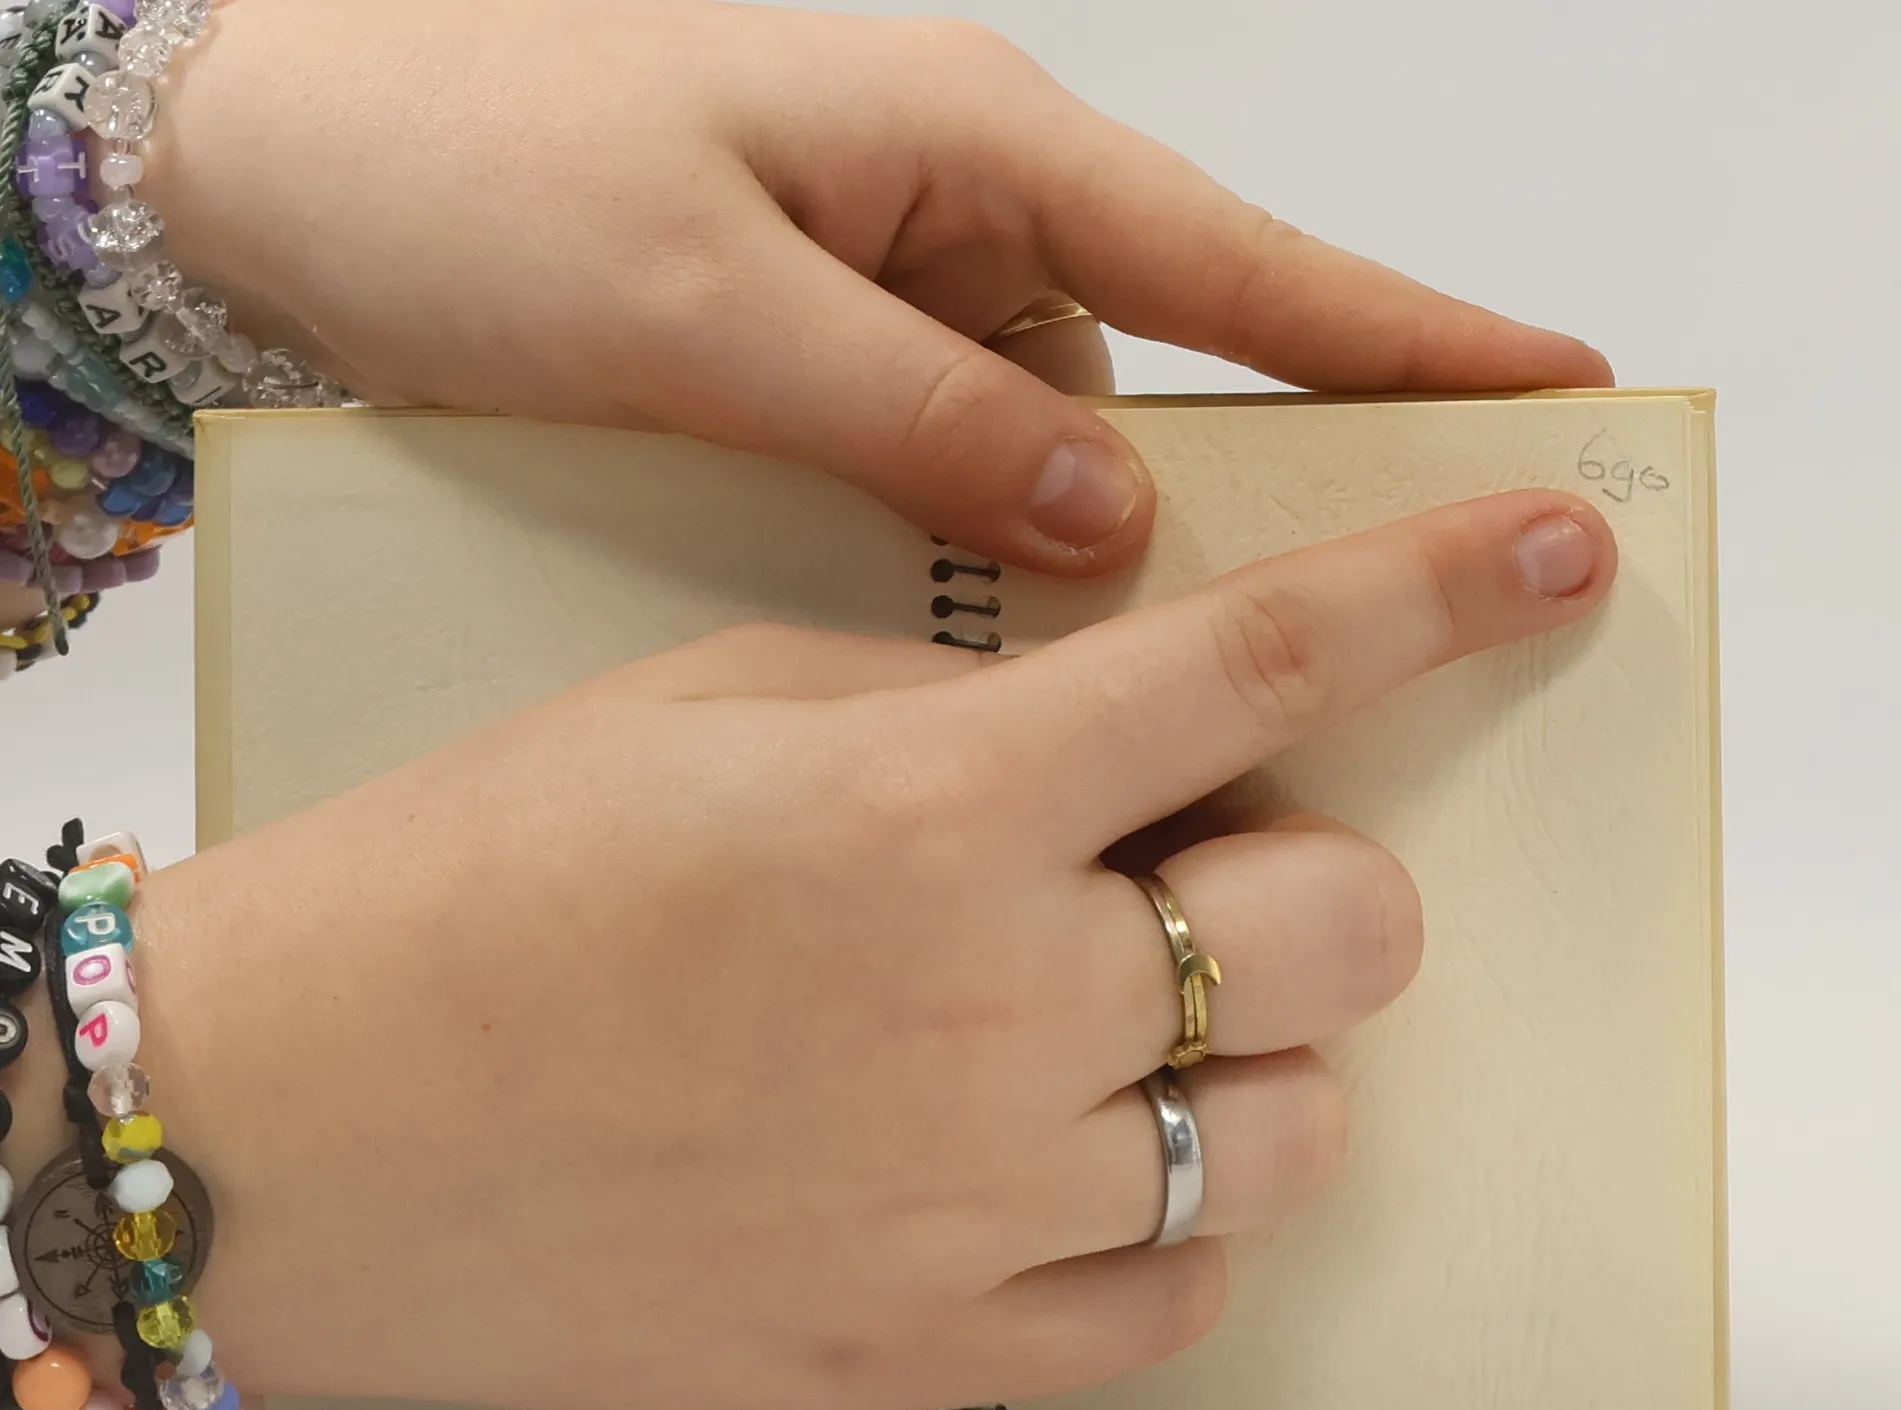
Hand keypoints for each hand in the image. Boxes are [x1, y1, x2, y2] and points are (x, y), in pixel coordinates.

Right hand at [24, 493, 1614, 1409]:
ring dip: (1251, 1061)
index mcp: (930, 806)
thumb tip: (1112, 747)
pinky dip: (1168, 1222)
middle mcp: (991, 1007)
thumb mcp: (711, 708)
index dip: (1440, 583)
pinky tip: (1056, 1166)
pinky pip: (1181, 1294)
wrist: (305, 1126)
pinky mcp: (930, 1348)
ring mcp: (973, 1201)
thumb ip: (949, 710)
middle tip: (1193, 877)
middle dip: (1311, 884)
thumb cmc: (471, 887)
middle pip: (1350, 931)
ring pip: (1299, 1132)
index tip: (1550, 546)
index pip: (1263, 663)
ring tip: (1098, 1038)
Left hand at [149, 0, 1609, 575]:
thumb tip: (1113, 517)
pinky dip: (983, 569)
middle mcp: (960, 231)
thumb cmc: (469, 166)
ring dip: (1097, 568)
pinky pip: (960, 483)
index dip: (1411, 347)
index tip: (1561, 411)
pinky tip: (970, 664)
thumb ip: (913, 411)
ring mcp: (899, 313)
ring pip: (1062, 458)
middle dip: (1273, 499)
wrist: (285, 157)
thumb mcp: (698, 302)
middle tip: (1379, 637)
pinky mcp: (832, 384)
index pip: (1245, 268)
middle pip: (1181, 378)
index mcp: (968, 156)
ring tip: (1158, 706)